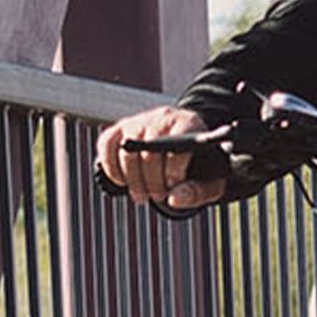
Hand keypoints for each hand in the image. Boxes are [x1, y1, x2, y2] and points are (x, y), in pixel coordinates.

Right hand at [96, 103, 224, 210]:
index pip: (176, 143)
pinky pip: (106, 144)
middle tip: (158, 196)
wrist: (185, 146)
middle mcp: (163, 117)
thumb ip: (197, 192)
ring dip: (132, 179)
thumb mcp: (210, 182)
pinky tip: (123, 181)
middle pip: (149, 149)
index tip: (173, 186)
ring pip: (126, 149)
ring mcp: (140, 120)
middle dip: (152, 180)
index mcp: (190, 124)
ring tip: (142, 194)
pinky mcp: (120, 128)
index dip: (172, 169)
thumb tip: (174, 200)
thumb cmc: (201, 167)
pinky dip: (110, 167)